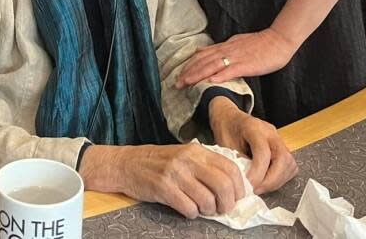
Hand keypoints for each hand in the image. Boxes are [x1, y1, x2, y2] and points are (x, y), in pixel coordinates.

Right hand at [80, 143, 246, 218]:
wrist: (126, 164)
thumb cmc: (158, 162)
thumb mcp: (184, 156)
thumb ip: (206, 165)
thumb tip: (233, 185)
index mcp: (196, 150)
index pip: (230, 168)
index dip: (239, 187)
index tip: (237, 198)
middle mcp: (188, 159)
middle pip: (223, 185)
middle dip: (228, 203)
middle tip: (222, 209)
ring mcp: (175, 174)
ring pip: (207, 200)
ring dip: (209, 210)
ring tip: (202, 209)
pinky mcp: (163, 188)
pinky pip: (189, 208)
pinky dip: (192, 214)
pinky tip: (187, 209)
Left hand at [176, 28, 297, 87]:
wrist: (278, 40)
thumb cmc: (260, 44)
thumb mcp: (236, 42)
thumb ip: (221, 49)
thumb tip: (205, 51)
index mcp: (225, 47)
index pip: (202, 55)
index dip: (189, 65)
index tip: (179, 74)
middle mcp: (227, 51)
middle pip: (203, 61)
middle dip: (188, 72)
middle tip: (176, 83)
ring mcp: (236, 57)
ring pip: (213, 65)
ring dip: (198, 74)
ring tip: (187, 83)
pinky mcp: (247, 64)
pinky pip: (232, 70)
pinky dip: (220, 75)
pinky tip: (211, 82)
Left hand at [208, 99, 296, 193]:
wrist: (229, 117)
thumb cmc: (225, 129)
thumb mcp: (224, 144)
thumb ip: (236, 162)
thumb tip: (246, 184)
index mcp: (254, 127)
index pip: (263, 152)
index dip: (258, 172)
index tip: (249, 186)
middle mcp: (270, 132)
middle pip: (283, 158)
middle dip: (271, 180)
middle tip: (256, 190)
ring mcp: (278, 139)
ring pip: (289, 164)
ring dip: (276, 181)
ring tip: (260, 187)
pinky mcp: (282, 148)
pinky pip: (289, 166)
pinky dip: (280, 178)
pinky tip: (266, 182)